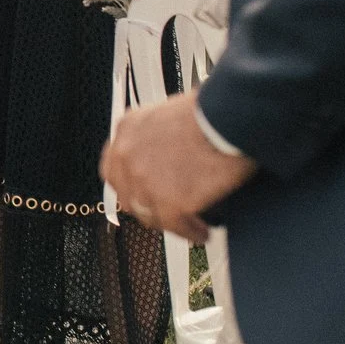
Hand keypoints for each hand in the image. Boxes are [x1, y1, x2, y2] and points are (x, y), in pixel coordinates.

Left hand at [101, 91, 257, 241]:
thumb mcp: (169, 113)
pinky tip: (203, 232)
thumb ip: (158, 136)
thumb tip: (168, 155)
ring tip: (189, 224)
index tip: (145, 193)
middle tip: (169, 211)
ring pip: (150, 215)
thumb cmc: (212, 111)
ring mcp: (144, 181)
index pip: (115, 168)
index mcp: (128, 129)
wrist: (229, 118)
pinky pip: (177, 227)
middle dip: (150, 206)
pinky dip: (191, 232)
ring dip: (170, 222)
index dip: (132, 185)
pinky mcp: (169, 203)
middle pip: (129, 196)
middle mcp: (127, 156)